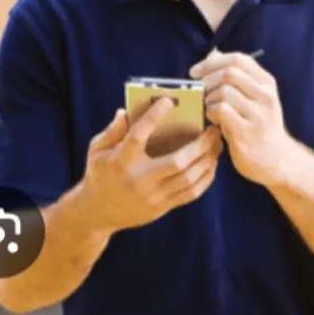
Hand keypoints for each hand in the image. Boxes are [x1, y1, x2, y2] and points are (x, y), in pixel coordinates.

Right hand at [76, 98, 223, 235]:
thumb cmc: (99, 174)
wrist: (96, 213)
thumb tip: (126, 110)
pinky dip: (206, 177)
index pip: (138, 135)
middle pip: (177, 162)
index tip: (169, 101)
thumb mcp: (97, 150)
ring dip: (208, 160)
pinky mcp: (161, 208)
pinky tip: (212, 163)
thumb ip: (112, 130)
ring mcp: (152, 196)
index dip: (153, 117)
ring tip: (217, 144)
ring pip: (188, 179)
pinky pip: (190, 193)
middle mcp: (139, 180)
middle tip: (213, 130)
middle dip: (200, 145)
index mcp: (120, 161)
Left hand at [190, 49, 295, 186]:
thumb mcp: (256, 97)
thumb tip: (213, 54)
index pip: (239, 59)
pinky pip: (220, 111)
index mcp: (267, 84)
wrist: (278, 160)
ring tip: (209, 108)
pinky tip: (212, 120)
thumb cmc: (260, 126)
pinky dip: (210, 113)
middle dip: (207, 80)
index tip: (196, 72)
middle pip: (229, 73)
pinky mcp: (246, 133)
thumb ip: (237, 77)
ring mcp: (258, 115)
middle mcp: (266, 96)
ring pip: (223, 92)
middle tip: (199, 92)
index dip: (212, 62)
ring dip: (208, 99)